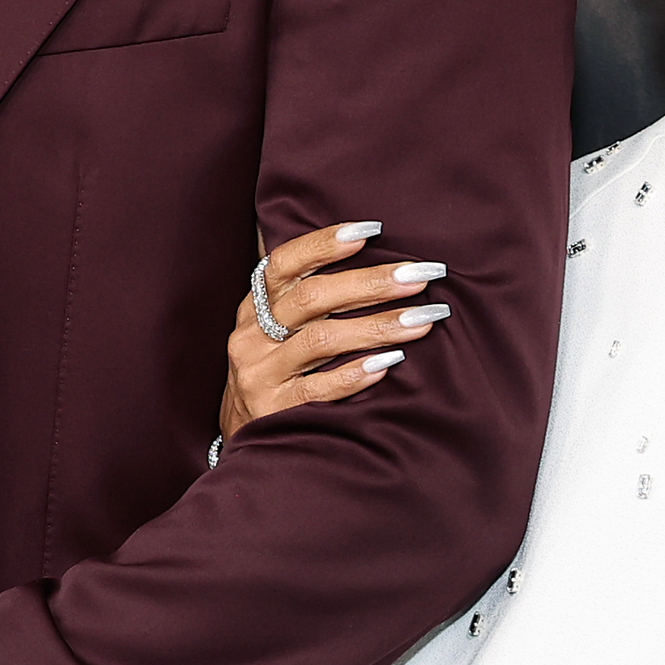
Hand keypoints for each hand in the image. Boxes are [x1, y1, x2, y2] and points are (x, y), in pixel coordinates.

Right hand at [219, 220, 450, 437]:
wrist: (243, 434)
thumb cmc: (277, 367)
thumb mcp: (277, 326)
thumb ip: (308, 294)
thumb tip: (369, 246)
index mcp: (255, 305)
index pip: (284, 263)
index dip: (324, 244)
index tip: (371, 230)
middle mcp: (251, 335)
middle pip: (312, 298)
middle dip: (371, 284)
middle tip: (420, 277)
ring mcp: (259, 374)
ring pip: (321, 340)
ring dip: (377, 327)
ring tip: (422, 319)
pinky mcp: (272, 411)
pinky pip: (318, 389)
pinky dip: (355, 374)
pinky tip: (390, 363)